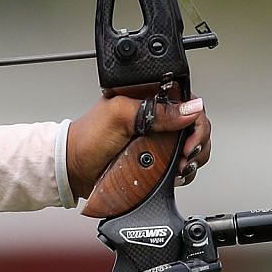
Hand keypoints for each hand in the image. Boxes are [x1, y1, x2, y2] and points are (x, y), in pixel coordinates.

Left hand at [65, 87, 210, 200]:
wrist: (74, 169)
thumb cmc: (87, 138)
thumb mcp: (120, 116)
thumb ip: (155, 110)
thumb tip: (190, 108)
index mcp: (147, 97)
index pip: (187, 100)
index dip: (195, 119)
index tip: (190, 138)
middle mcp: (156, 116)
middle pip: (195, 124)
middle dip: (197, 142)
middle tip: (186, 156)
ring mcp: (158, 138)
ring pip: (193, 145)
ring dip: (193, 158)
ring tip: (179, 167)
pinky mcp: (157, 158)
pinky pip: (183, 162)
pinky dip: (185, 170)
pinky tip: (175, 174)